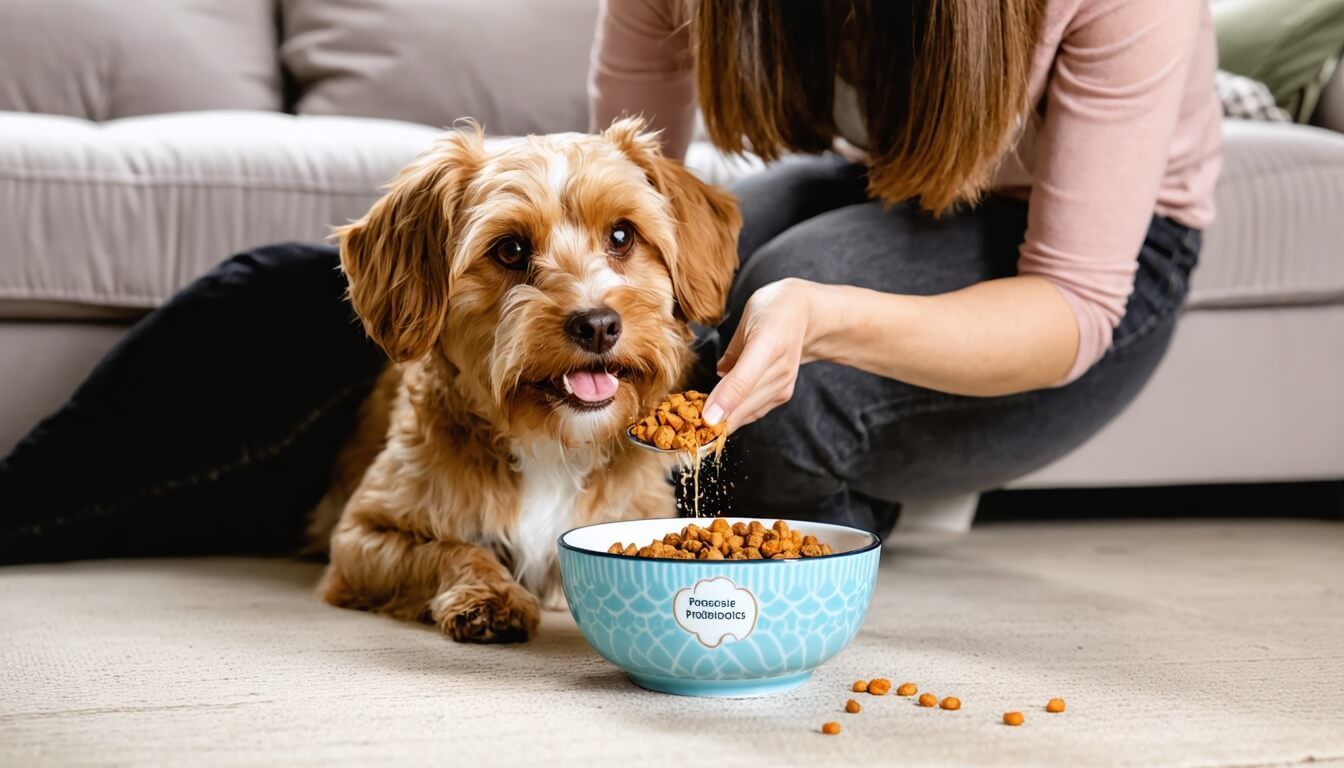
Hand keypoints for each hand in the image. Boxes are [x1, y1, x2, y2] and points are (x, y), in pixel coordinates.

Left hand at [703, 278, 816, 432]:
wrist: (804, 315)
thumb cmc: (769, 313)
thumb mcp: (745, 322)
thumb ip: (733, 351)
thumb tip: (719, 373)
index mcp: (767, 344)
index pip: (742, 380)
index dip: (723, 401)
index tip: (706, 419)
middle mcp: (779, 368)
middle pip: (744, 402)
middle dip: (716, 417)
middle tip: (689, 427)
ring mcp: (784, 384)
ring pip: (749, 412)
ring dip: (725, 421)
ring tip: (699, 426)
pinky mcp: (784, 394)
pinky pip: (755, 412)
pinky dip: (737, 416)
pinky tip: (721, 416)